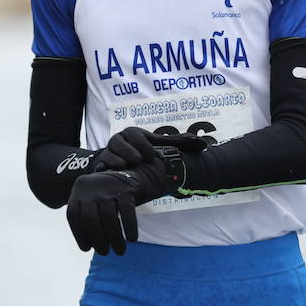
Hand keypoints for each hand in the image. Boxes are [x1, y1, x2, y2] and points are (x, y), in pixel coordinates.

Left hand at [65, 162, 169, 255]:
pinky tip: (132, 239)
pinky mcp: (126, 189)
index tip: (87, 248)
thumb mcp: (89, 200)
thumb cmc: (103, 195)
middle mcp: (91, 188)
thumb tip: (87, 246)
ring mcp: (109, 187)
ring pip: (108, 217)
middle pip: (90, 218)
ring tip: (120, 251)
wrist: (125, 172)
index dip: (79, 234)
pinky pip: (127, 212)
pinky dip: (130, 227)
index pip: (73, 215)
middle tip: (105, 252)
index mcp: (78, 190)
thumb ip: (85, 218)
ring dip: (114, 238)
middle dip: (97, 239)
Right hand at [92, 126, 207, 171]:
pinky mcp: (102, 162)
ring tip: (127, 164)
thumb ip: (178, 143)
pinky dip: (108, 166)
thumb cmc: (141, 152)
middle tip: (140, 160)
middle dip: (131, 150)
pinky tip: (115, 171)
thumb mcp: (158, 146)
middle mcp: (120, 139)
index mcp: (134, 133)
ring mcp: (110, 150)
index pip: (138, 135)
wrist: (116, 163)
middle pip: (122, 141)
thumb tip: (203, 144)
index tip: (151, 156)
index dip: (144, 145)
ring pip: (111, 151)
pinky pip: (103, 162)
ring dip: (119, 157)